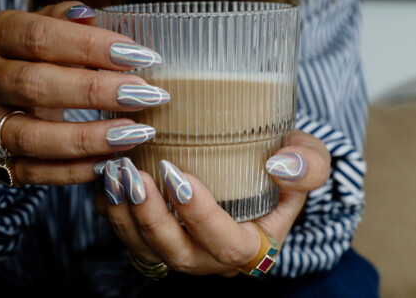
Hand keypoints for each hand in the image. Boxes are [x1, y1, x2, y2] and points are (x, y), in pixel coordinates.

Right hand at [0, 2, 167, 184]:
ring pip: (33, 136)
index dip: (91, 46)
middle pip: (35, 84)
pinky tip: (112, 161)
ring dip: (89, 137)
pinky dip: (76, 170)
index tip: (139, 56)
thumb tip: (93, 15)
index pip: (40, 37)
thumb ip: (69, 21)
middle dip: (95, 91)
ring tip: (135, 132)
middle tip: (145, 94)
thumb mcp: (46, 29)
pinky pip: (36, 172)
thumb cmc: (34, 58)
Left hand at [93, 130, 329, 276]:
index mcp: (252, 244)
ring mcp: (180, 250)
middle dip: (152, 217)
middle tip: (135, 176)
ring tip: (114, 172)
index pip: (227, 245)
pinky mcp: (154, 238)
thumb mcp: (309, 159)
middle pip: (178, 253)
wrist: (255, 165)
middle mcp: (211, 256)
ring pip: (145, 247)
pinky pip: (125, 235)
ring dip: (124, 213)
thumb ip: (309, 164)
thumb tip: (281, 164)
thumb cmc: (281, 164)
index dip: (201, 216)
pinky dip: (111, 209)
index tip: (178, 176)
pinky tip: (105, 178)